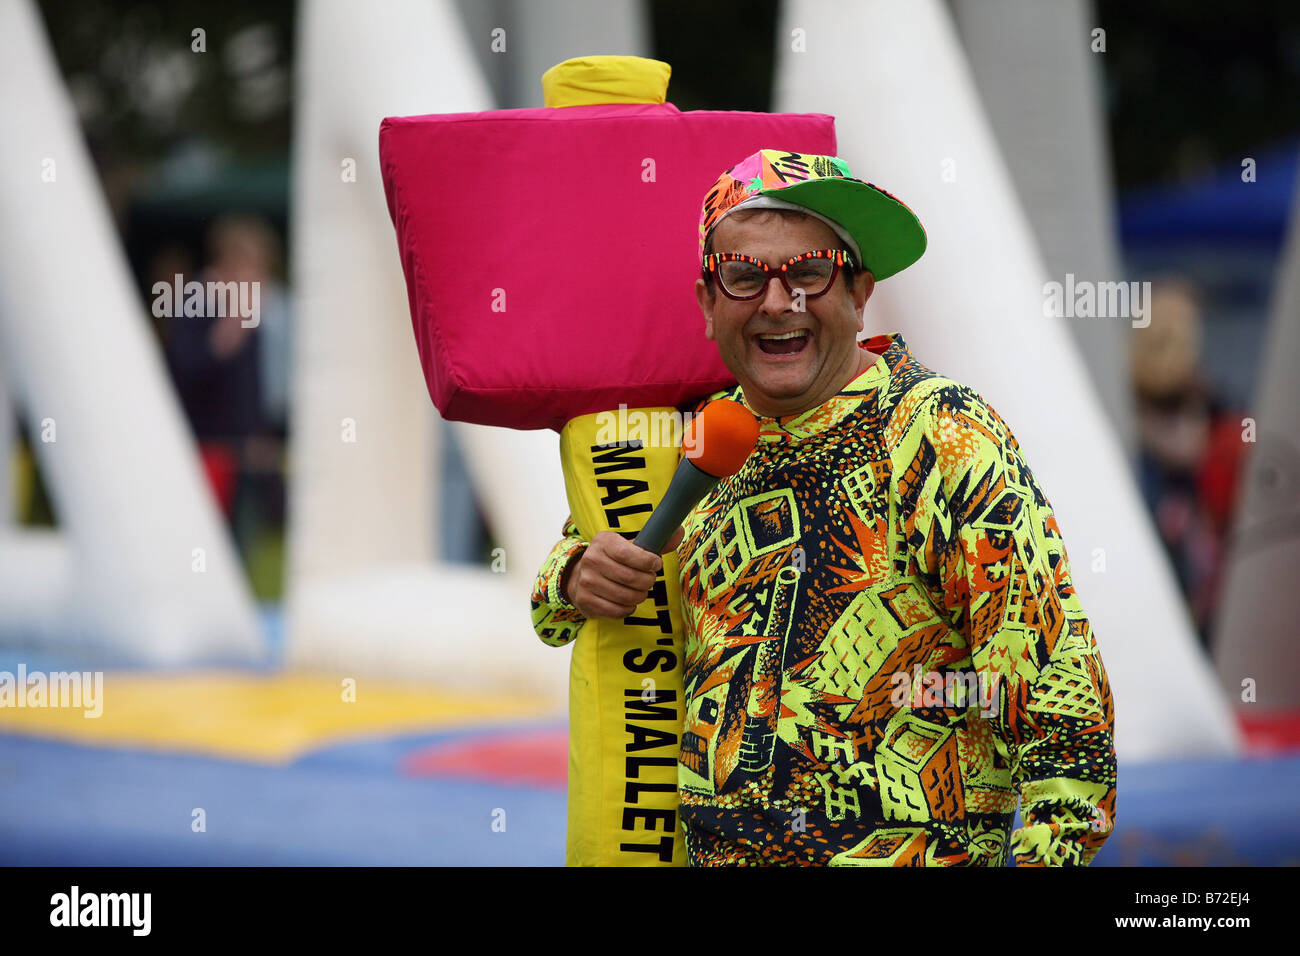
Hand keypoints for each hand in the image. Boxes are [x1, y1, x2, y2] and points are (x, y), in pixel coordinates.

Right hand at [564, 526, 683, 618]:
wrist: (580, 575)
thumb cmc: (612, 559)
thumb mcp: (628, 546)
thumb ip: (653, 542)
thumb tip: (679, 532)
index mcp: (603, 541)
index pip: (629, 553)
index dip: (648, 562)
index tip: (656, 565)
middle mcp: (591, 559)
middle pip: (631, 578)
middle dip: (647, 581)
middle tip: (649, 580)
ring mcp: (586, 581)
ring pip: (626, 596)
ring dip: (639, 596)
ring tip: (639, 591)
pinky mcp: (585, 600)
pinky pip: (617, 610)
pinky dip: (628, 608)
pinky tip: (628, 602)